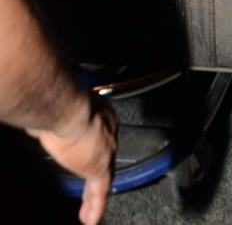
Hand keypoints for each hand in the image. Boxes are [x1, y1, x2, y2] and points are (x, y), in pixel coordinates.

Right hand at [29, 98, 117, 224]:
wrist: (66, 108)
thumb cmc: (57, 103)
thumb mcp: (53, 111)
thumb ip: (50, 122)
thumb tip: (38, 126)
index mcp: (98, 111)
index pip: (98, 132)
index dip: (92, 144)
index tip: (84, 152)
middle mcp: (108, 128)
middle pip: (104, 153)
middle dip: (97, 167)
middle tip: (91, 184)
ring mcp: (107, 149)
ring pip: (104, 174)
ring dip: (94, 192)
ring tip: (89, 208)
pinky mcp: (100, 168)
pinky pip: (100, 191)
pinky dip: (95, 206)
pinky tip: (90, 219)